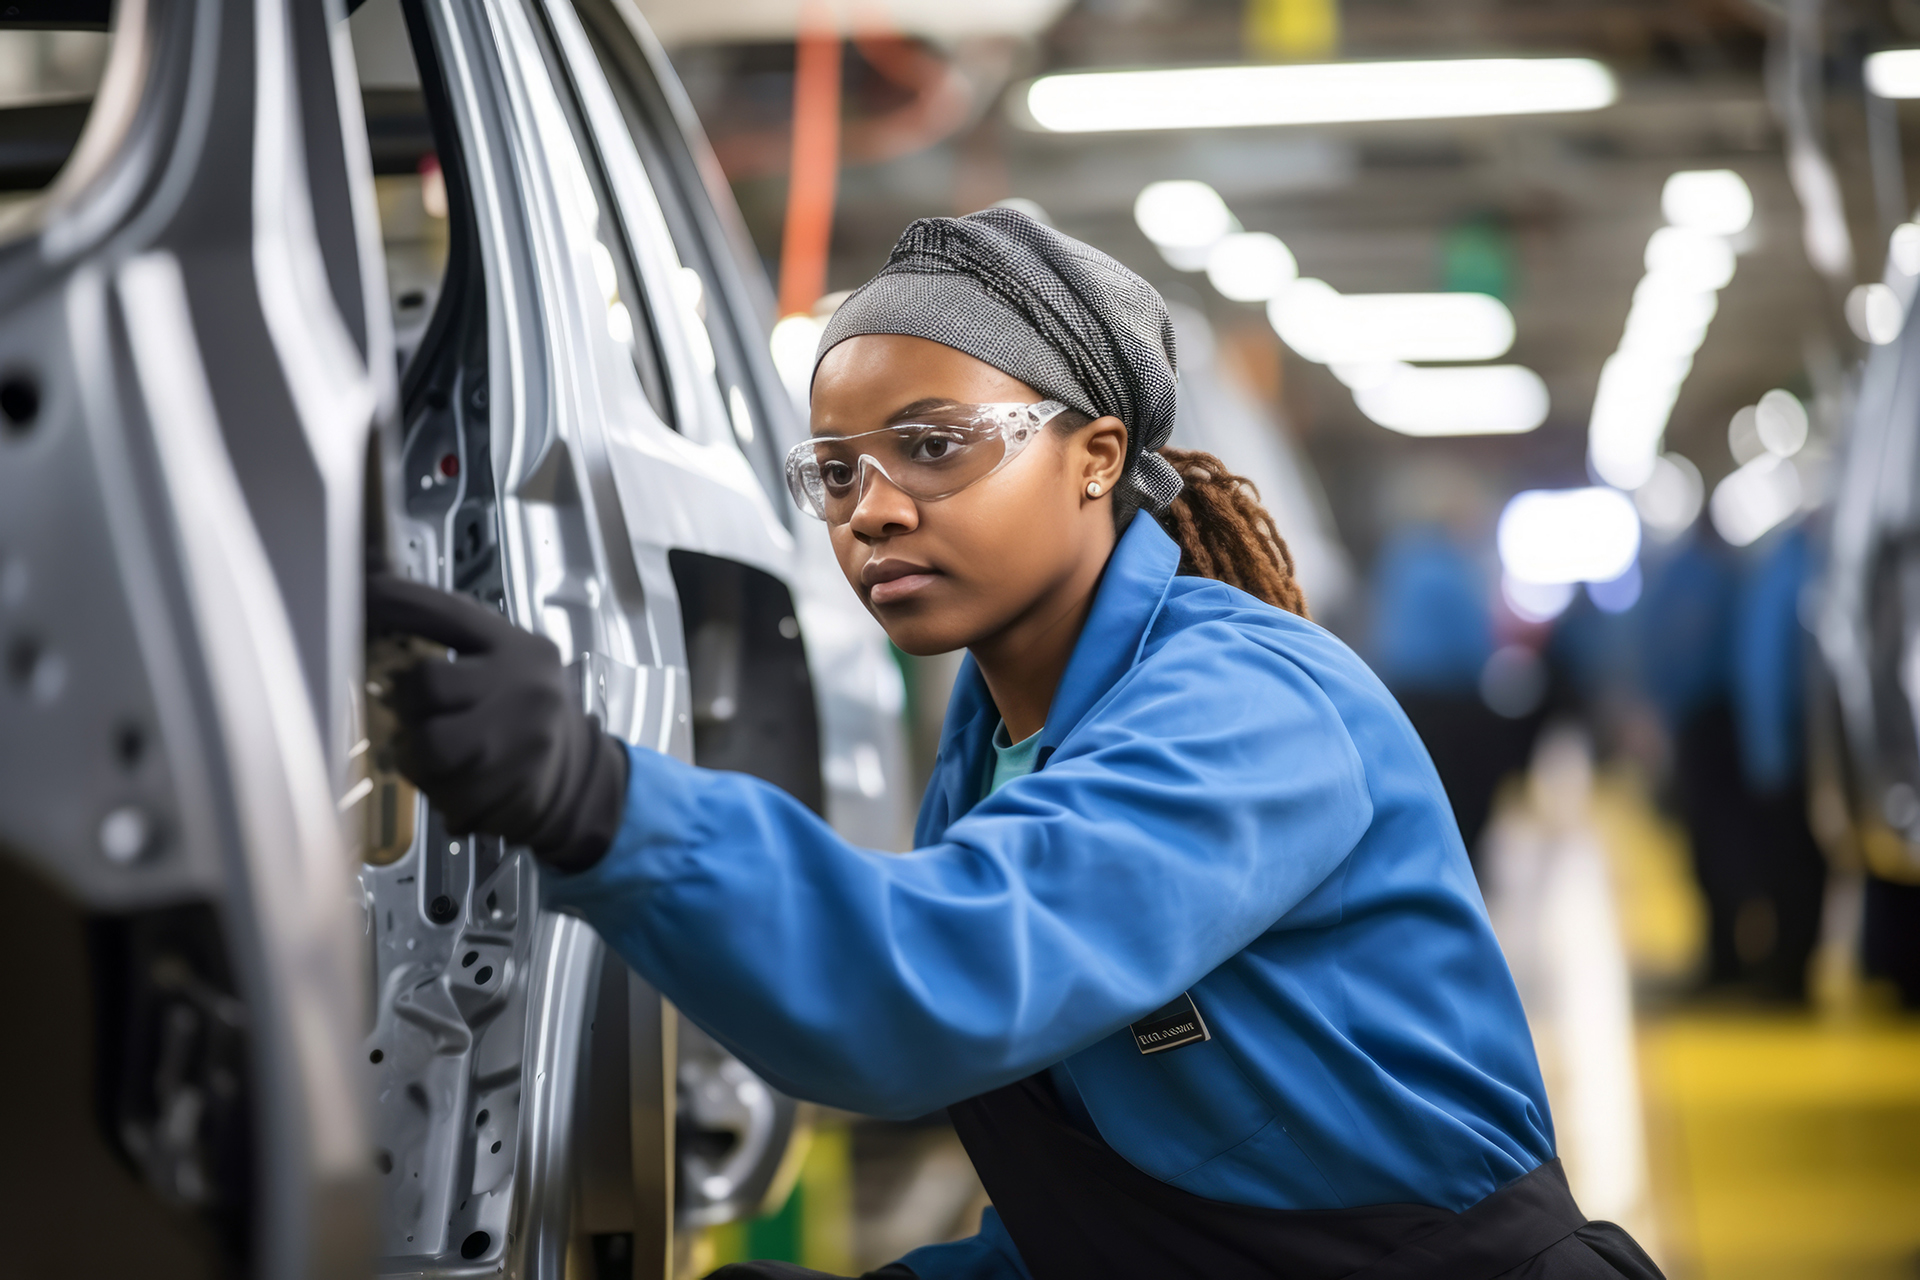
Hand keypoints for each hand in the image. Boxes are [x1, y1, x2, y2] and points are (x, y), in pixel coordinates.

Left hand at [365, 575, 628, 872]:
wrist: (581, 779)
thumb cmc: (527, 719)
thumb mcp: (507, 667)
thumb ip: (458, 649)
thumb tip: (379, 614)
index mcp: (517, 647)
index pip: (448, 613)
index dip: (398, 601)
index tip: (361, 591)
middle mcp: (523, 684)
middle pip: (427, 683)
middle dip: (413, 707)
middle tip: (425, 719)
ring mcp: (521, 737)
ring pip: (429, 746)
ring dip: (422, 760)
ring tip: (444, 763)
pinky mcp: (515, 787)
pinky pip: (446, 794)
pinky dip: (445, 797)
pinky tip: (467, 789)